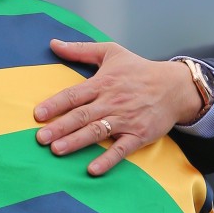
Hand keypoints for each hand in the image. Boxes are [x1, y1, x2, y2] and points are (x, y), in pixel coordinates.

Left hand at [33, 40, 202, 175]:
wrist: (175, 87)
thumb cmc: (138, 69)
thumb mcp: (110, 52)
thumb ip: (80, 49)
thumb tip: (53, 43)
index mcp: (102, 83)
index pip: (74, 95)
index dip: (55, 104)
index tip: (38, 114)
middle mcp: (111, 102)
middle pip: (81, 116)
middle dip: (60, 127)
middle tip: (40, 138)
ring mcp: (125, 120)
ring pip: (97, 132)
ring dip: (76, 142)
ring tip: (57, 150)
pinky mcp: (139, 135)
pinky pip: (121, 149)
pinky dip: (107, 159)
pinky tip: (92, 169)